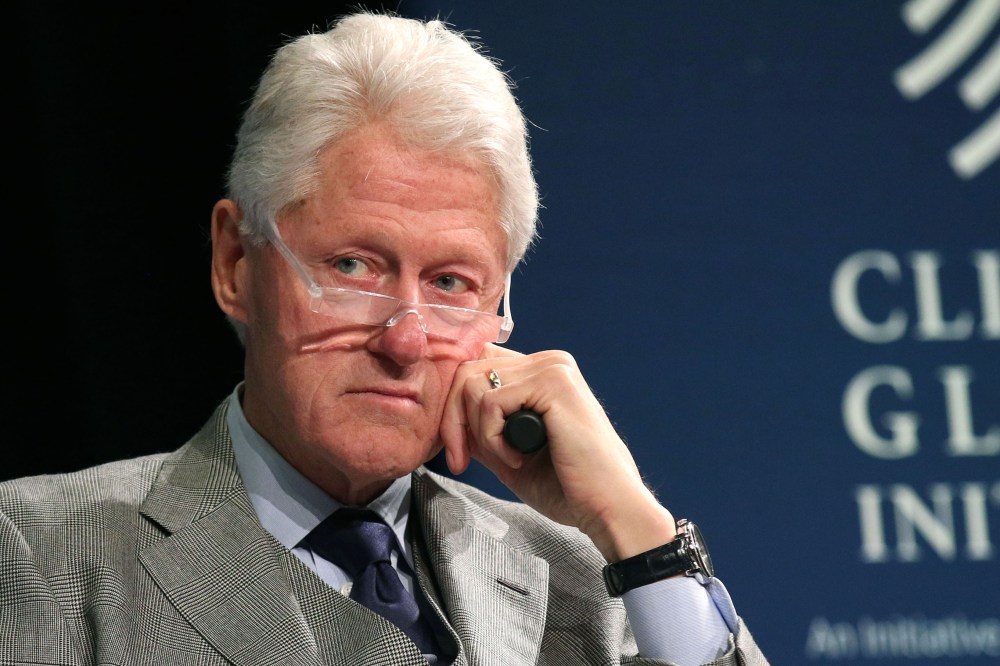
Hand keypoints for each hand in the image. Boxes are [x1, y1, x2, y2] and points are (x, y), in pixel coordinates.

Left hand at [439, 344, 676, 561]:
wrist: (607, 507)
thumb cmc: (568, 486)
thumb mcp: (509, 451)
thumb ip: (482, 428)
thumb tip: (448, 416)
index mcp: (542, 374)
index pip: (477, 366)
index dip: (456, 408)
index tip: (458, 453)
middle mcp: (549, 362)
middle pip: (467, 370)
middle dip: (453, 420)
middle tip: (461, 460)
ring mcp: (553, 368)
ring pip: (473, 383)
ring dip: (476, 431)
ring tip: (507, 460)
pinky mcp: (553, 383)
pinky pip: (491, 402)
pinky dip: (493, 438)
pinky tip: (518, 458)